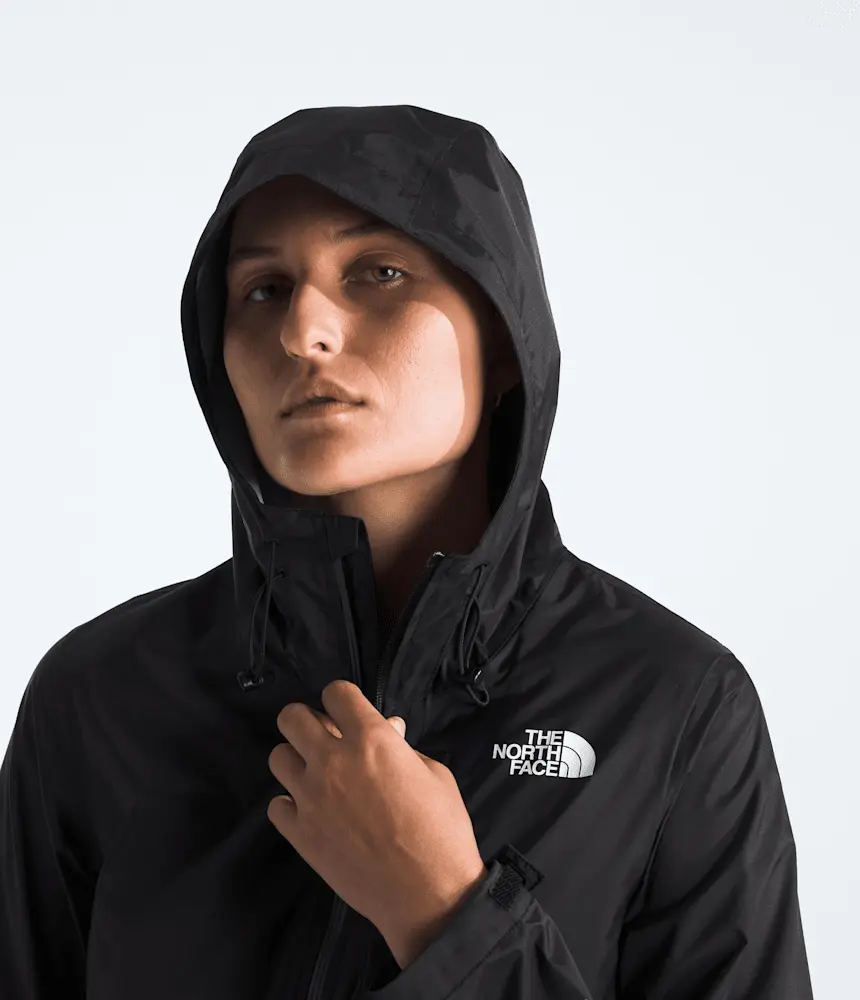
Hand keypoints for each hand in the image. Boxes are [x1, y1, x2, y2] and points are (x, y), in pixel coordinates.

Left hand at [267, 680, 487, 962]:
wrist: (427, 895)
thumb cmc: (441, 830)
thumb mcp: (434, 775)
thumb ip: (403, 747)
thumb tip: (389, 730)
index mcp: (372, 739)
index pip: (335, 692)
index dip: (342, 699)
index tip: (349, 713)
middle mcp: (333, 761)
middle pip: (292, 717)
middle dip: (307, 720)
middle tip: (325, 738)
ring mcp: (311, 797)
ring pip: (277, 756)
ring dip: (296, 760)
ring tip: (318, 776)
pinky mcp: (299, 833)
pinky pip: (276, 805)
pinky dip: (291, 804)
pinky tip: (313, 812)